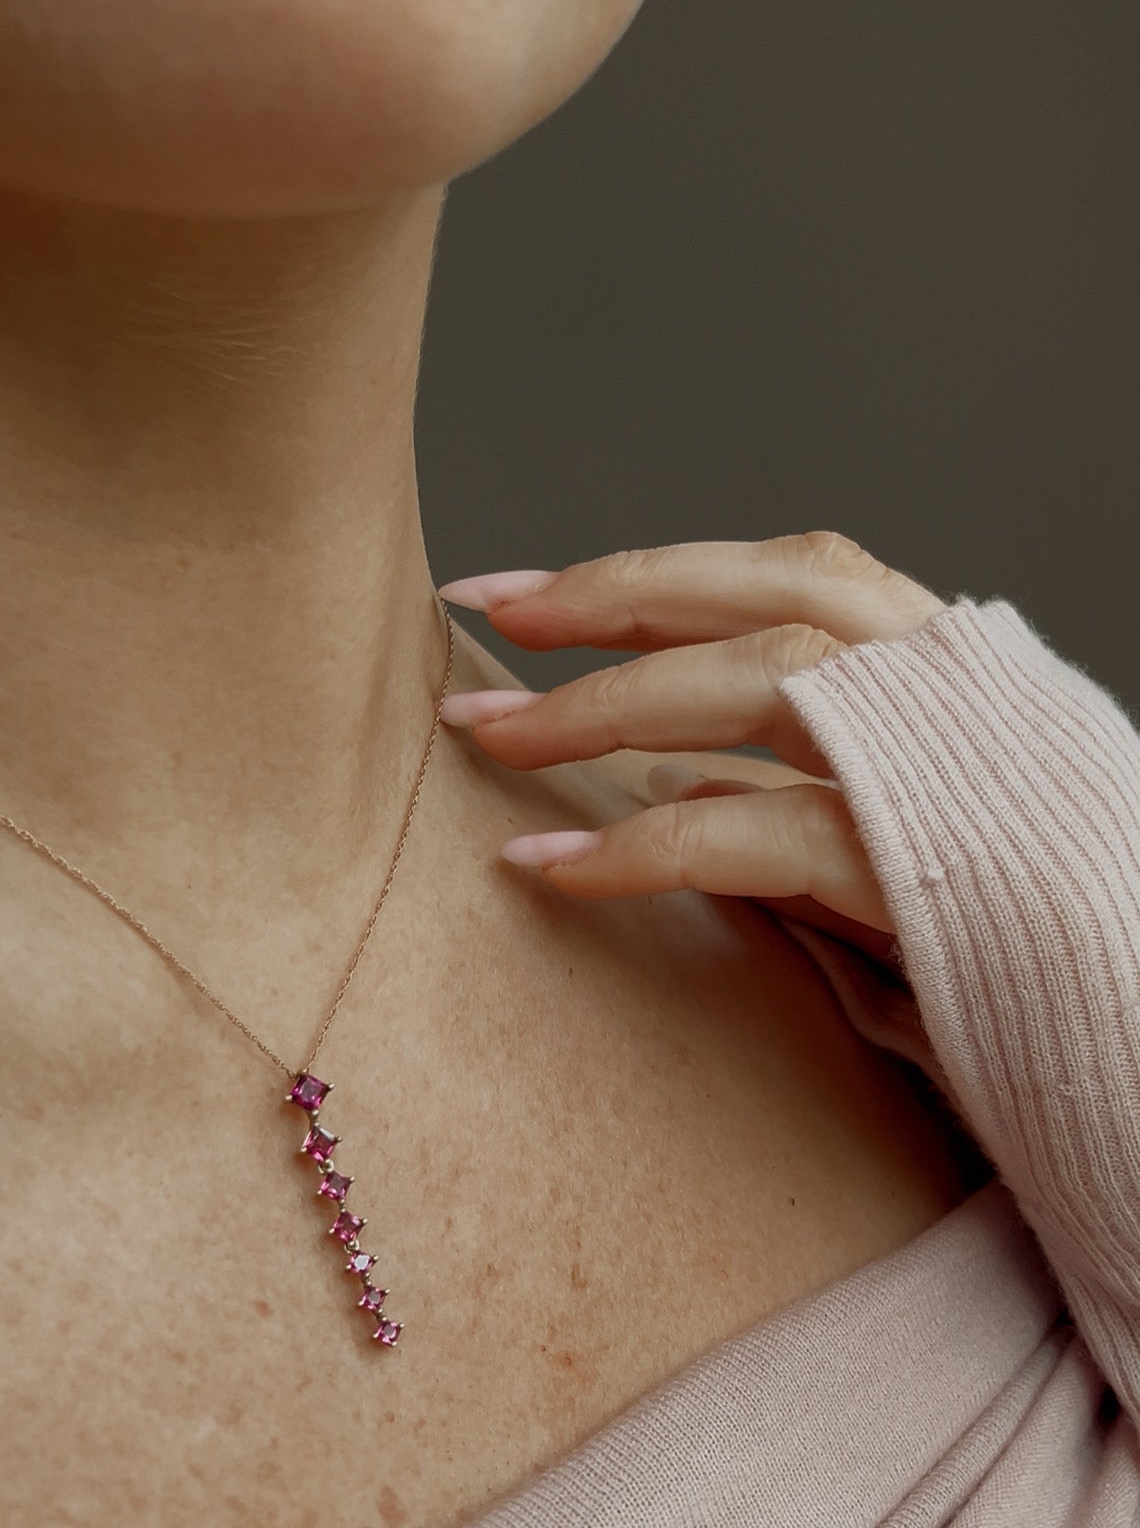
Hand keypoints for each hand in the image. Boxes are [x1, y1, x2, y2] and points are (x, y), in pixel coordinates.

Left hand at [438, 532, 949, 962]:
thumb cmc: (1043, 958)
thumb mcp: (913, 849)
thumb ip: (801, 794)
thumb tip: (669, 767)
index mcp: (959, 681)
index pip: (797, 577)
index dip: (662, 570)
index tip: (539, 590)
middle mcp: (962, 697)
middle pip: (767, 598)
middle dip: (613, 598)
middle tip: (485, 617)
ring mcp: (954, 775)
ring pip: (761, 683)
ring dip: (608, 705)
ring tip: (490, 737)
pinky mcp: (936, 876)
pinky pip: (762, 834)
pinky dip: (646, 844)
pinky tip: (558, 867)